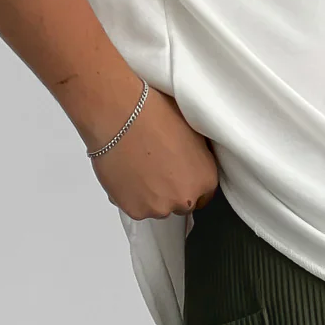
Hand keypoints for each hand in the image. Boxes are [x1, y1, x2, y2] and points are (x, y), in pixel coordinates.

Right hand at [88, 85, 219, 219]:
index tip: (177, 176)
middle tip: (154, 167)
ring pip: (156, 207)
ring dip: (149, 194)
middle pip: (179, 204)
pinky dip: (130, 195)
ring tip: (137, 167)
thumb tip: (191, 162)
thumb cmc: (153, 114)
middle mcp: (186, 199)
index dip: (188, 183)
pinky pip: (135, 207)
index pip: (203, 196)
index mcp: (205, 179)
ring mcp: (160, 208)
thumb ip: (196, 157)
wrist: (120, 114)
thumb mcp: (191, 130)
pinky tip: (126, 173)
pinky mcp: (136, 211)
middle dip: (169, 190)